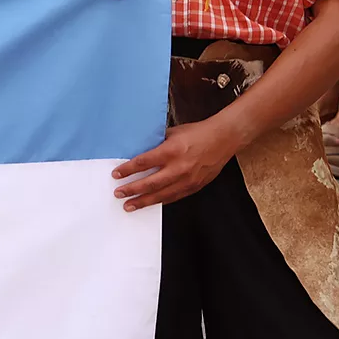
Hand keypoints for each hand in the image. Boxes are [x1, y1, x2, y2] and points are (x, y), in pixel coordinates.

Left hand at [112, 119, 237, 210]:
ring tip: (130, 206)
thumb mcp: (172, 133)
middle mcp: (178, 167)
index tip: (116, 174)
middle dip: (132, 189)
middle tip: (118, 193)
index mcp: (171, 150)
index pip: (143, 162)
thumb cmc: (197, 133)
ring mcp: (187, 179)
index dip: (128, 170)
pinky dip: (161, 201)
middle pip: (150, 182)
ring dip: (144, 201)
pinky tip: (150, 203)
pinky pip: (174, 197)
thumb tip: (140, 151)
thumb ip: (157, 143)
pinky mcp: (195, 186)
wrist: (223, 139)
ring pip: (161, 195)